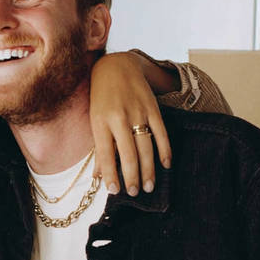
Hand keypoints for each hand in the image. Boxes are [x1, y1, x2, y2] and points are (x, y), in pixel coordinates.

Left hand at [90, 52, 172, 195]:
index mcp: (100, 122)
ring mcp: (137, 112)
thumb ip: (99, 149)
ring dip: (149, 169)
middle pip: (128, 153)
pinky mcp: (152, 107)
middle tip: (136, 193)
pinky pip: (161, 132)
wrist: (116, 66)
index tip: (114, 191)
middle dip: (132, 176)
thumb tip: (99, 177)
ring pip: (146, 146)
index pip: (104, 153)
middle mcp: (118, 117)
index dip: (110, 174)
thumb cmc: (101, 98)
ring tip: (149, 186)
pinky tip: (165, 165)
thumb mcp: (94, 121)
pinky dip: (165, 150)